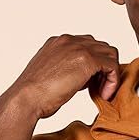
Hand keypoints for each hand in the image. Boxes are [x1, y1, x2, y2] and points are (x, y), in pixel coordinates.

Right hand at [5, 34, 119, 119]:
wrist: (26, 99)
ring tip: (102, 92)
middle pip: (101, 47)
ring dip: (110, 74)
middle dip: (103, 68)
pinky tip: (104, 94)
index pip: (88, 45)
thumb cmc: (34, 95)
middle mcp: (68, 40)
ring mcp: (78, 48)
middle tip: (99, 88)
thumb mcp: (51, 75)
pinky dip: (113, 81)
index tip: (91, 84)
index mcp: (58, 42)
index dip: (94, 65)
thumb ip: (68, 69)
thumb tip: (86, 78)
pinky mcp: (87, 60)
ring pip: (110, 54)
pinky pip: (112, 66)